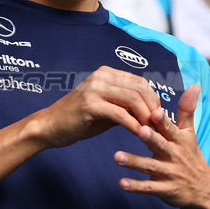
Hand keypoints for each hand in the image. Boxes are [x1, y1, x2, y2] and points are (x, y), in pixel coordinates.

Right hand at [27, 67, 161, 148]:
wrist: (50, 126)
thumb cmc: (79, 119)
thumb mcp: (107, 108)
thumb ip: (125, 106)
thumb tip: (150, 111)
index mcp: (107, 74)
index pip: (140, 82)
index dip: (154, 99)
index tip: (159, 116)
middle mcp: (101, 77)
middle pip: (139, 89)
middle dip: (153, 108)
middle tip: (159, 125)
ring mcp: (94, 89)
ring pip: (132, 100)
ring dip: (145, 117)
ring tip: (151, 131)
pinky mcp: (89, 105)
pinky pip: (119, 114)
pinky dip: (132, 125)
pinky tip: (138, 134)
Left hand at [113, 85, 209, 208]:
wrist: (203, 191)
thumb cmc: (191, 157)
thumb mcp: (190, 134)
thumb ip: (187, 110)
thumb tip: (194, 85)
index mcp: (178, 140)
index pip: (170, 128)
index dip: (163, 120)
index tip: (154, 111)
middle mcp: (174, 155)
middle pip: (161, 146)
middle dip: (150, 138)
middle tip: (138, 129)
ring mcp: (169, 173)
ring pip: (150, 167)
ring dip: (134, 162)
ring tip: (117, 156)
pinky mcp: (164, 190)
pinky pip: (148, 188)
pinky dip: (135, 186)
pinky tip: (121, 183)